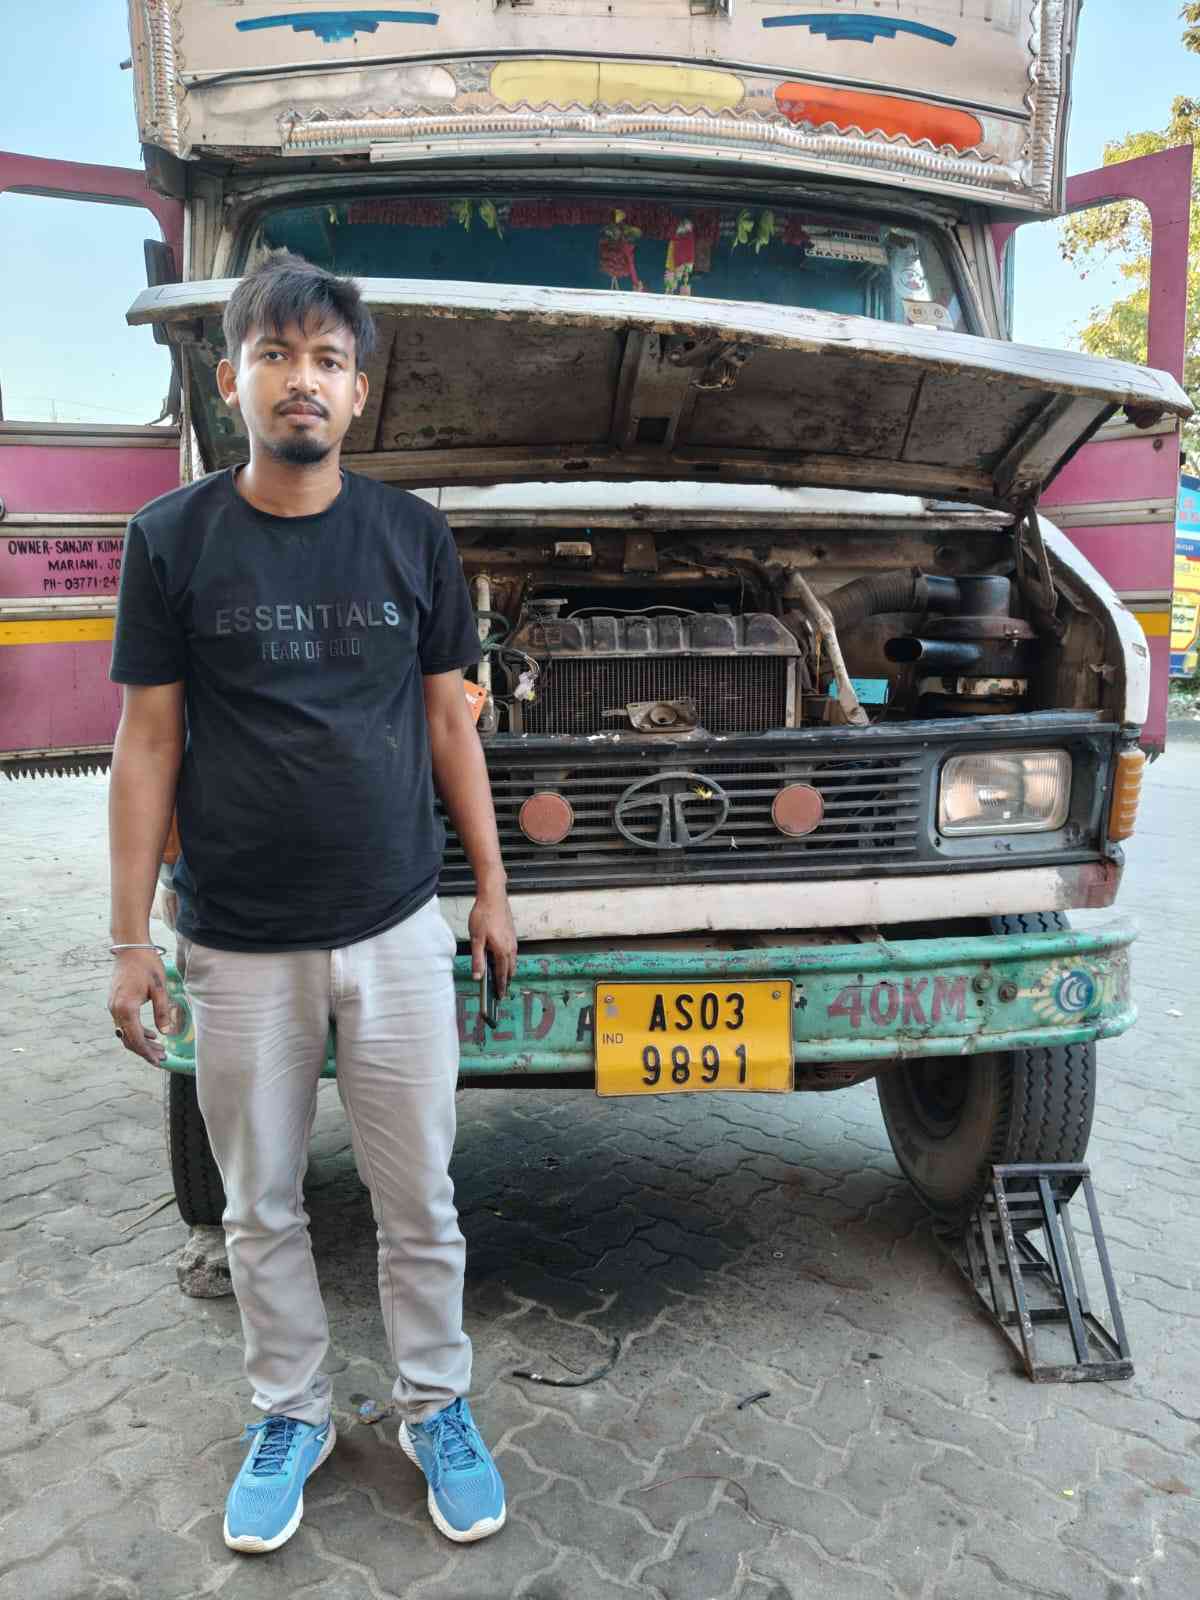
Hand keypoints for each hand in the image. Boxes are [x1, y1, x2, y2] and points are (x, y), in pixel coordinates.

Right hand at [108, 950, 171, 1064]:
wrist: (130, 948)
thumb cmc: (147, 965)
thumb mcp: (159, 988)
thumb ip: (162, 1011)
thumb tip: (165, 1033)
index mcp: (126, 1008)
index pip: (135, 1038)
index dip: (147, 1052)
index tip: (158, 1062)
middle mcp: (115, 1010)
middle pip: (128, 1039)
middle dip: (145, 1051)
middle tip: (162, 1058)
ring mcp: (113, 1007)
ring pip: (125, 1032)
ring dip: (141, 1042)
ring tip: (159, 1048)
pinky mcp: (115, 1003)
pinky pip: (124, 1024)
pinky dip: (136, 1032)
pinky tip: (150, 1034)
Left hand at [468, 885, 517, 998]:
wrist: (493, 896)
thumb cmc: (483, 915)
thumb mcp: (476, 939)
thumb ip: (477, 959)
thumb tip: (478, 977)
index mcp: (502, 951)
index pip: (502, 974)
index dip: (500, 986)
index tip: (500, 996)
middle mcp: (510, 947)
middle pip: (510, 969)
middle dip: (506, 981)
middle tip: (501, 991)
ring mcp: (513, 940)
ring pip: (512, 961)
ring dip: (508, 971)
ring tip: (503, 978)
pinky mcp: (512, 934)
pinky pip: (512, 952)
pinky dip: (509, 960)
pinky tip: (503, 959)